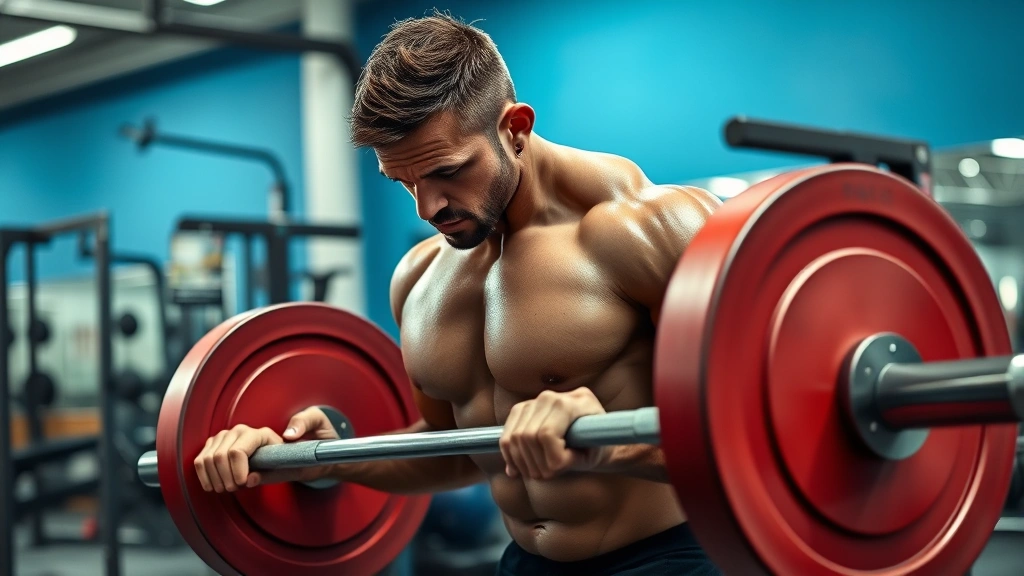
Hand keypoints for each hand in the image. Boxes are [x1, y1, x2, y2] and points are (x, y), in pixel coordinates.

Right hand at [194, 406, 339, 491]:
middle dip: (225, 478)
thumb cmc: (310, 447)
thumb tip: (277, 447)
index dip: (237, 471)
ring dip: (214, 478)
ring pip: (208, 458)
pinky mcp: (219, 445)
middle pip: (220, 456)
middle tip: (236, 489)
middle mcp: (243, 432)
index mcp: (264, 434)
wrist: (304, 454)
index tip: (243, 484)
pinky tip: (215, 484)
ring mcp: (229, 437)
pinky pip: (201, 459)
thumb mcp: (314, 442)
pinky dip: (204, 475)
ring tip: (228, 488)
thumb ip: (295, 443)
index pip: (238, 450)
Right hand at [499, 388, 610, 479]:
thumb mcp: (593, 456)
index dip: (551, 458)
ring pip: (514, 437)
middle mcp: (550, 397)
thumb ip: (573, 460)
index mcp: (572, 403)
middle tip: (548, 475)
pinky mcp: (520, 410)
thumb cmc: (596, 446)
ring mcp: (533, 401)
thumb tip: (551, 467)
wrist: (592, 432)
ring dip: (522, 463)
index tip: (562, 468)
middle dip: (536, 464)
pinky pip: (506, 436)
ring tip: (537, 473)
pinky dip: (509, 456)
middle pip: (528, 436)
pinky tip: (518, 469)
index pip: (547, 433)